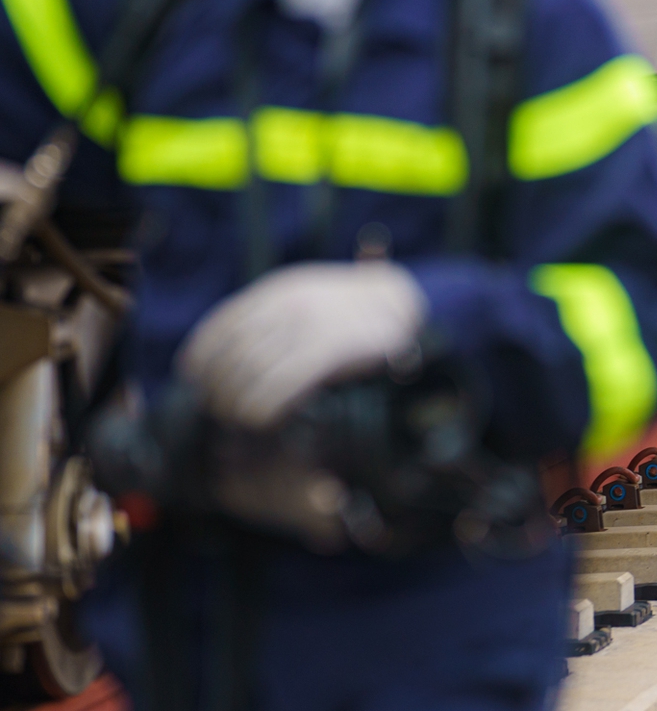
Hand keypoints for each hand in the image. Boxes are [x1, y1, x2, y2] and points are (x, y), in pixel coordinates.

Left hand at [178, 262, 426, 429]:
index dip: (201, 355)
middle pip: (234, 353)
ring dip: (236, 401)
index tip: (194, 378)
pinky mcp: (332, 352)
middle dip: (218, 385)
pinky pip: (283, 384)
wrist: (407, 305)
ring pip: (252, 372)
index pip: (222, 324)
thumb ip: (275, 315)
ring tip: (235, 418)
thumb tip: (233, 352)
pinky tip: (260, 419)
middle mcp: (290, 305)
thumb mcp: (311, 295)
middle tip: (216, 408)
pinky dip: (264, 406)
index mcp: (279, 290)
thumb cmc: (354, 311)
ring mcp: (311, 327)